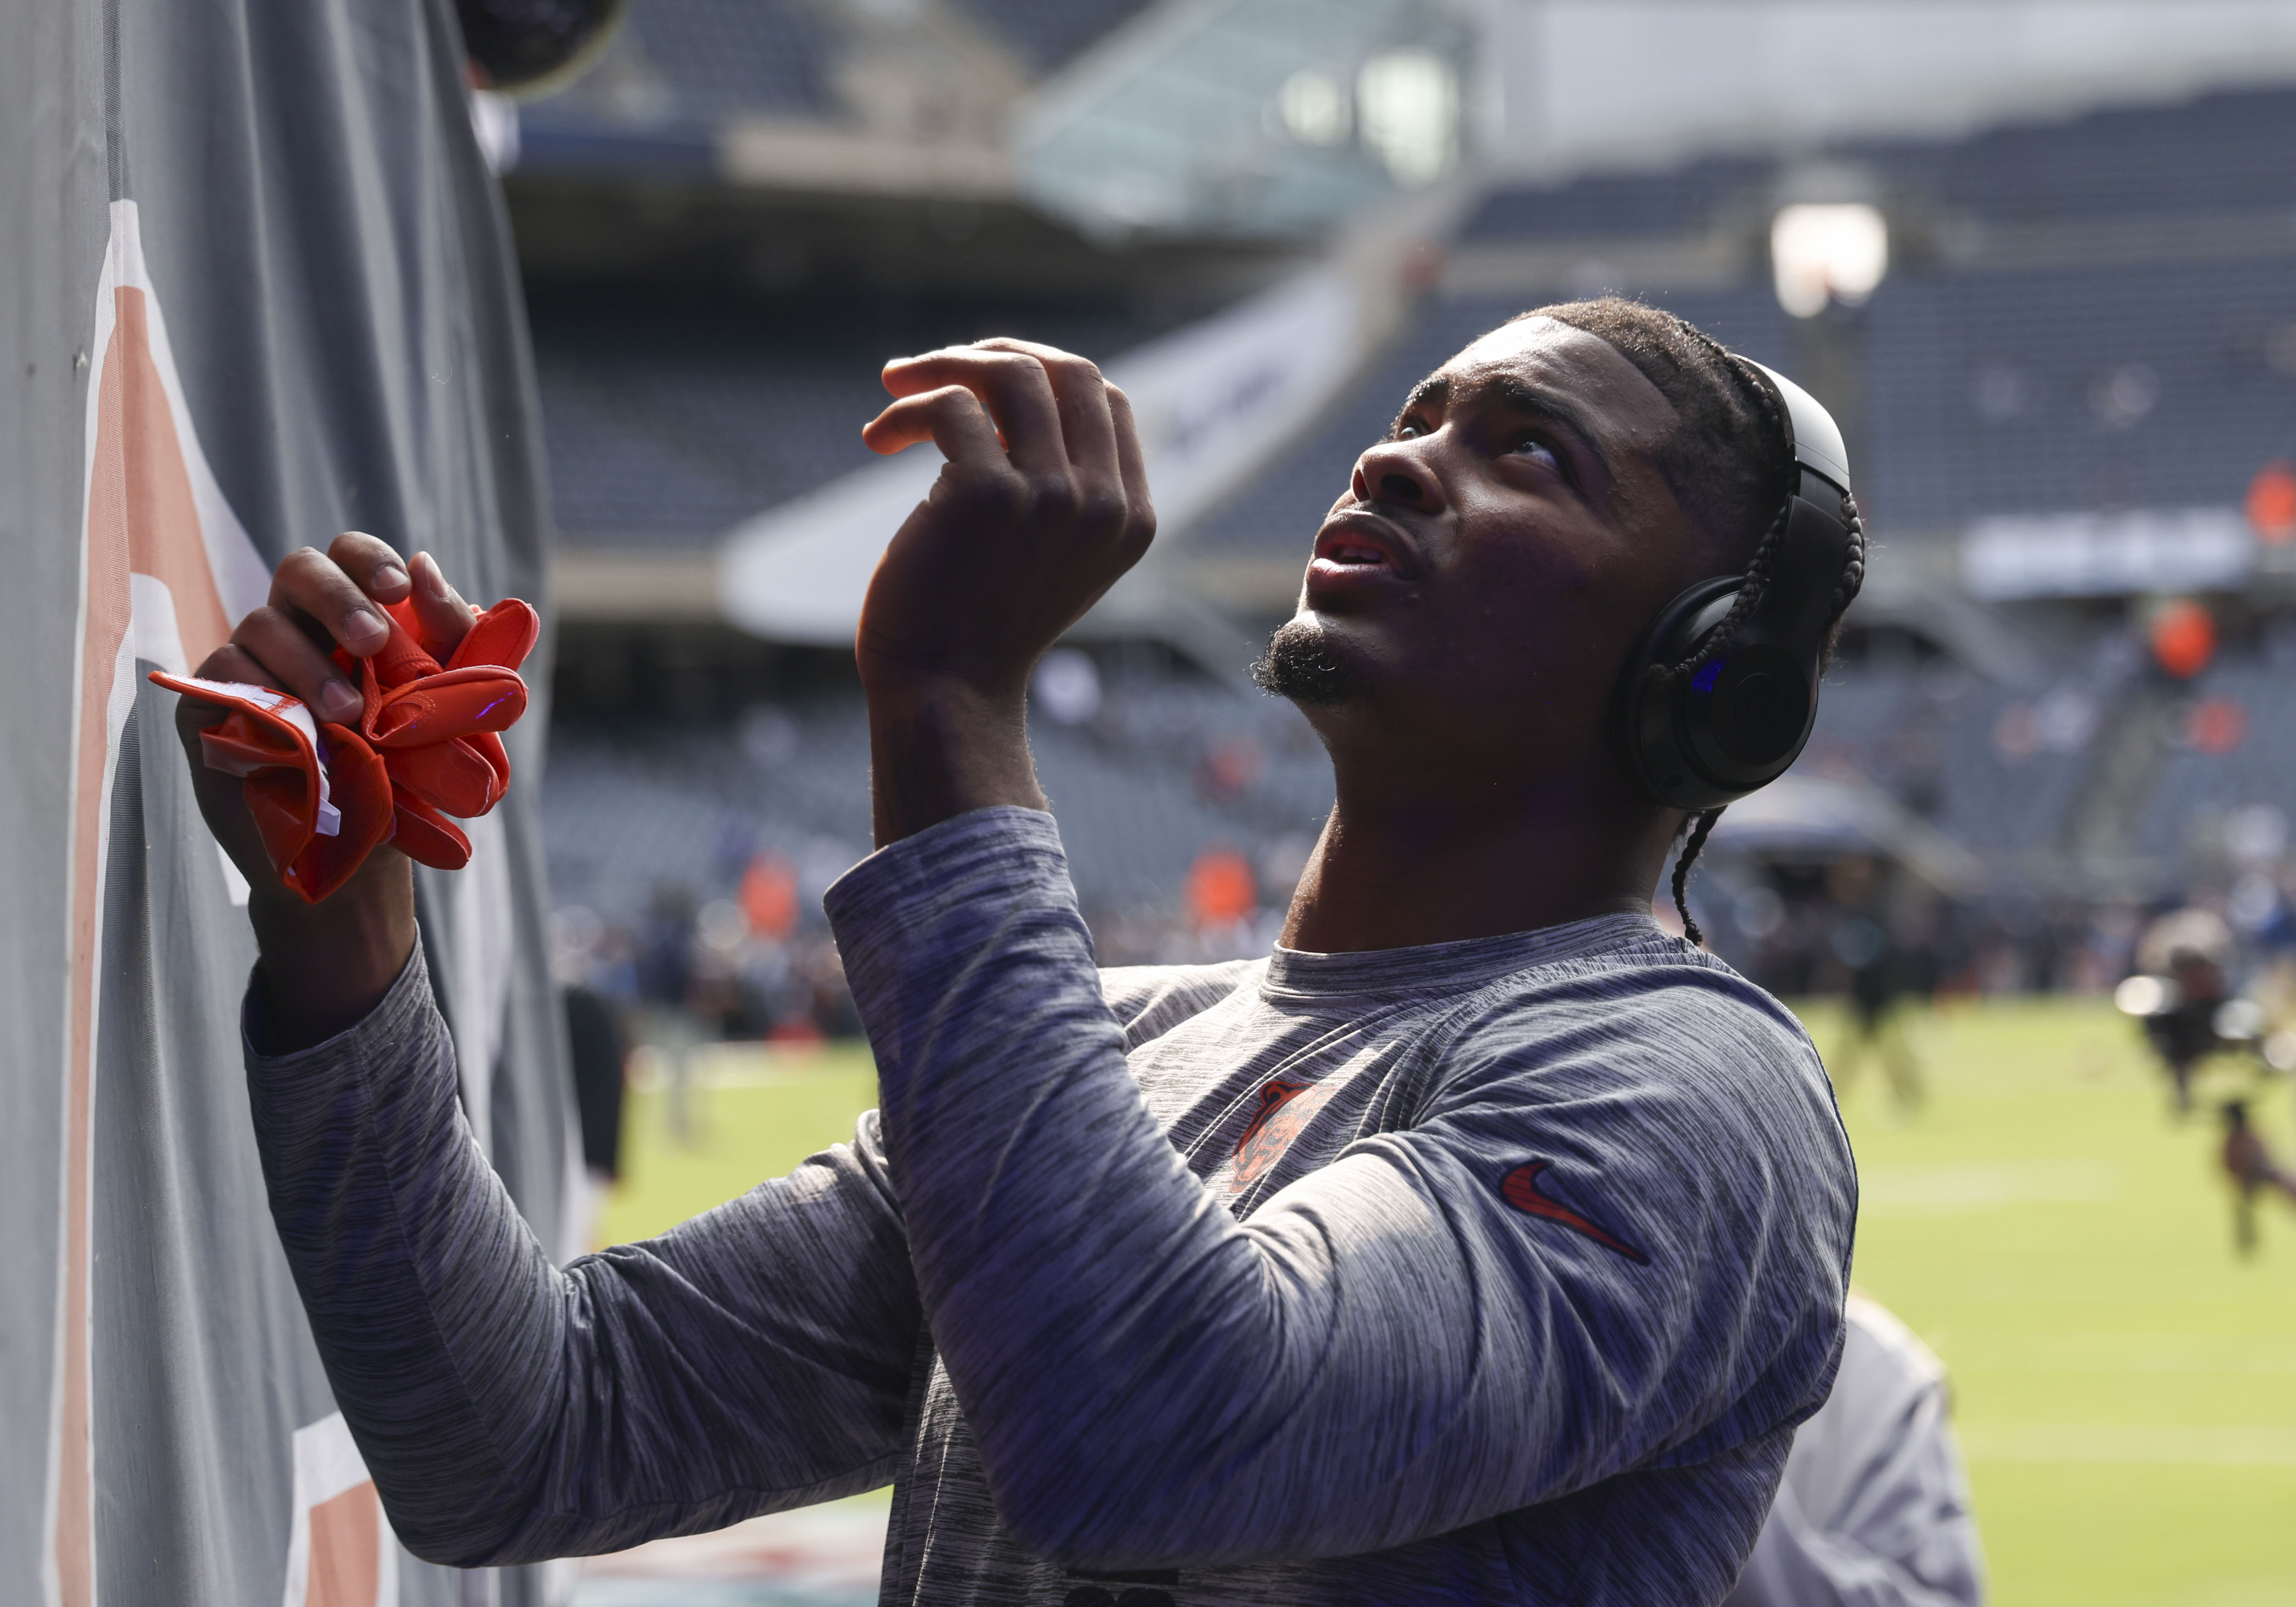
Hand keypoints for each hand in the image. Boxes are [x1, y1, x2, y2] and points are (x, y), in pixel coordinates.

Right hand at [176, 534, 475, 1047]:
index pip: (348, 556)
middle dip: (336, 597)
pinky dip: (261, 699)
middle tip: (372, 640)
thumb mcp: (444, 709)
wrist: (362, 855)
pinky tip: (298, 734)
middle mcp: (296, 630)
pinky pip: (222, 678)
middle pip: (298, 570)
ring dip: (309, 667)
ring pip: (260, 626)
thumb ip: (451, 641)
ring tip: (349, 717)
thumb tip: (427, 567)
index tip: (399, 589)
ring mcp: (248, 666)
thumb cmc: (405, 775)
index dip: (368, 560)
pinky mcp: (210, 707)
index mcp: (350, 620)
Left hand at [856, 340, 1154, 842]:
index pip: (1106, 398)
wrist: (944, 692)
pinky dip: (906, 409)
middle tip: (935, 368)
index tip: (982, 382)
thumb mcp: (1044, 551)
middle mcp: (1103, 503)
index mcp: (1131, 517)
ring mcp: (1052, 496)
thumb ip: (1058, 484)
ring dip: (942, 364)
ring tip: (896, 385)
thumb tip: (1009, 384)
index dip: (1043, 371)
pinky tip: (877, 438)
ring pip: (1008, 373)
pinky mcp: (988, 493)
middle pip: (1068, 371)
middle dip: (994, 353)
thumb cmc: (978, 624)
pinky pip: (949, 406)